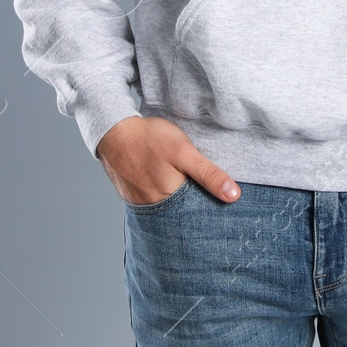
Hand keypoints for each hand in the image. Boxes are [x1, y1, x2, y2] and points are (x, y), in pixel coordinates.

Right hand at [95, 115, 240, 204]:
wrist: (113, 130)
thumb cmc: (149, 139)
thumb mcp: (183, 152)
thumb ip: (208, 174)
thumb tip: (233, 196)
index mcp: (170, 201)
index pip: (198, 215)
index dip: (212, 208)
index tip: (225, 206)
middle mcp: (154, 208)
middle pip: (182, 214)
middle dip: (196, 207)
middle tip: (207, 194)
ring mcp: (141, 203)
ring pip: (168, 209)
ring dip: (179, 202)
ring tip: (188, 188)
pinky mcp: (133, 196)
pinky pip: (154, 202)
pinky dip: (164, 196)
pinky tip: (168, 183)